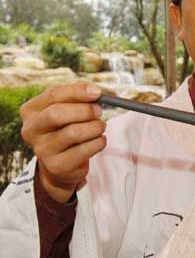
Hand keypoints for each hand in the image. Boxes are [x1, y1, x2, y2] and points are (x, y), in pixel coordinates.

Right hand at [20, 83, 105, 202]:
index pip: (53, 95)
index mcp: (31, 111)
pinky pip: (83, 150)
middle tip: (100, 111)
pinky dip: (98, 143)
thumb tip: (95, 91)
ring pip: (73, 132)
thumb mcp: (67, 112)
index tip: (97, 92)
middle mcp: (31, 130)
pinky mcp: (56, 165)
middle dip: (84, 110)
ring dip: (94, 127)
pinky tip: (100, 140)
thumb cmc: (66, 130)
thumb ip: (77, 100)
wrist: (61, 164)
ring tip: (100, 127)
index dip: (77, 91)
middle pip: (57, 113)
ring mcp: (41, 150)